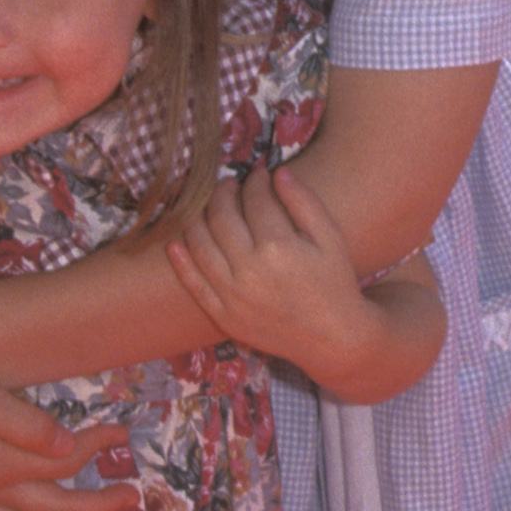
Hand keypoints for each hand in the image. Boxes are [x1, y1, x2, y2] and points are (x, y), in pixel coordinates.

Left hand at [165, 168, 446, 404]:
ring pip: (199, 244)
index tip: (257, 175)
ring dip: (197, 217)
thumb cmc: (334, 283)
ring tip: (205, 207)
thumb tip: (277, 172)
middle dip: (222, 192)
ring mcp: (232, 294)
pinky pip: (192, 283)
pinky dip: (180, 260)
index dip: (254, 181)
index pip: (254, 199)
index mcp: (278, 246)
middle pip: (221, 216)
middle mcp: (249, 269)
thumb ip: (305, 202)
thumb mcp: (331, 239)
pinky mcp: (223, 314)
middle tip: (228, 184)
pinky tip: (176, 242)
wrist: (331, 337)